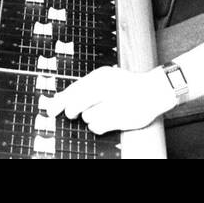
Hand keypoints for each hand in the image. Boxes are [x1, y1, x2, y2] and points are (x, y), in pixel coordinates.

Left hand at [47, 66, 174, 133]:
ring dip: (90, 117)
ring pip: (86, 117)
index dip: (58, 102)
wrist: (153, 91)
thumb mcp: (105, 78)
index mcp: (99, 76)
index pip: (72, 90)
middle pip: (74, 105)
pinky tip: (108, 118)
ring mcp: (111, 102)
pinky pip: (96, 127)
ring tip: (104, 110)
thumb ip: (83, 87)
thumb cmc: (127, 85)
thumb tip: (58, 99)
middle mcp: (103, 87)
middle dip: (72, 111)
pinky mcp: (117, 117)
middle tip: (75, 112)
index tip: (50, 111)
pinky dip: (99, 125)